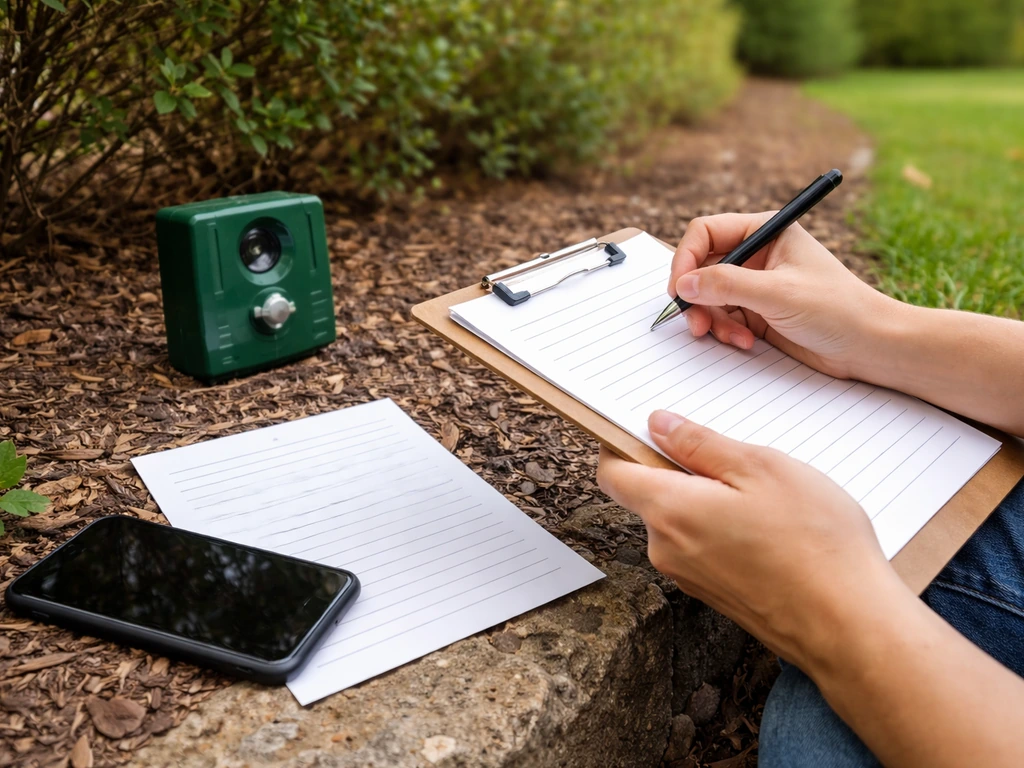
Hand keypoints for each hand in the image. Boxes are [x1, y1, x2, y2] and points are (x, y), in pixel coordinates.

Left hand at [597, 409, 902, 669]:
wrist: (850, 627)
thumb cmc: (815, 545)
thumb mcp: (762, 468)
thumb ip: (701, 444)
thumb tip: (660, 425)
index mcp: (670, 511)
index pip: (613, 473)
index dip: (621, 443)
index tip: (648, 427)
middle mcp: (667, 549)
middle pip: (649, 494)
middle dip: (681, 469)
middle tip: (735, 459)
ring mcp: (689, 577)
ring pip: (681, 520)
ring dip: (708, 500)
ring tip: (764, 497)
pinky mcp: (714, 594)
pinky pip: (703, 547)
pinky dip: (723, 529)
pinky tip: (769, 528)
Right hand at [669, 213, 900, 379]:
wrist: (869, 346)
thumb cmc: (838, 308)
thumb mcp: (777, 293)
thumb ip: (727, 285)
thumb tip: (684, 284)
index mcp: (766, 231)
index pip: (706, 233)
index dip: (686, 258)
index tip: (680, 289)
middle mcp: (757, 254)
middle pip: (701, 267)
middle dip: (696, 296)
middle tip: (695, 322)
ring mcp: (755, 284)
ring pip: (708, 296)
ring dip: (711, 319)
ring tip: (729, 337)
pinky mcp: (756, 312)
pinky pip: (722, 318)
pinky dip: (725, 332)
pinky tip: (746, 343)